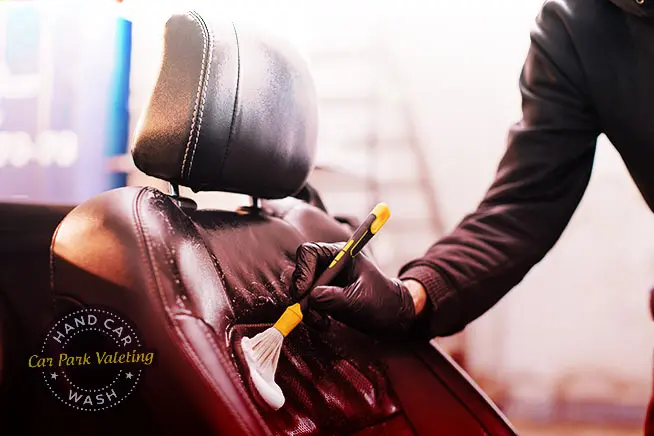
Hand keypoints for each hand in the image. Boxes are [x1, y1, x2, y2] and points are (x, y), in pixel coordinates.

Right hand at [291, 242, 417, 337]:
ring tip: (323, 322)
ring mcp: (325, 280)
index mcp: (341, 254)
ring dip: (307, 310)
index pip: (310, 253)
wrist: (393, 317)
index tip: (304, 293)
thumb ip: (335, 298)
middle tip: (309, 312)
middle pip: (301, 272)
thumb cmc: (383, 302)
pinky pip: (307, 304)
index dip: (303, 271)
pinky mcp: (323, 296)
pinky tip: (324, 323)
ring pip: (301, 291)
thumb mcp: (360, 301)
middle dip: (302, 294)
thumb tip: (311, 298)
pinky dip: (311, 315)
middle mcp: (330, 264)